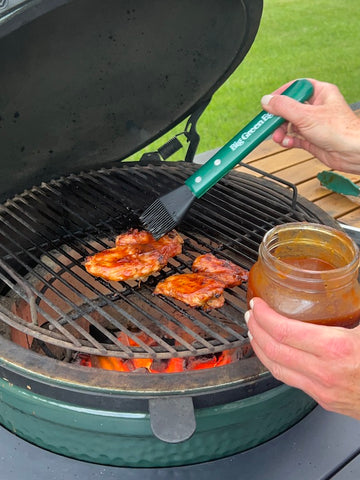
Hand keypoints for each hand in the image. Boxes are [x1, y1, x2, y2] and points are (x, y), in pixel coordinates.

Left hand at [245, 297, 359, 419]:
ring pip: (276, 369)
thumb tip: (349, 278)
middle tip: (250, 316)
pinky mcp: (324, 400)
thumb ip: (353, 303)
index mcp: (336, 348)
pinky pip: (289, 380)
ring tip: (254, 332)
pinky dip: (274, 363)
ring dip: (259, 348)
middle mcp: (324, 372)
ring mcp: (321, 389)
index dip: (264, 316)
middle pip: (273, 350)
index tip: (257, 305)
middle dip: (255, 329)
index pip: (283, 331)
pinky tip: (273, 353)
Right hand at [261, 78, 359, 173]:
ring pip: (290, 124)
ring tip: (278, 137)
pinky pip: (294, 137)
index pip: (297, 87)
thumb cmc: (340, 131)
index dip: (282, 94)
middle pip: (290, 108)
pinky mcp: (312, 139)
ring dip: (281, 131)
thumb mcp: (306, 115)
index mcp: (321, 93)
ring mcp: (314, 124)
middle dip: (279, 118)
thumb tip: (266, 100)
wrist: (352, 153)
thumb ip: (284, 107)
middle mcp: (317, 107)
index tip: (270, 102)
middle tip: (271, 124)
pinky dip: (288, 140)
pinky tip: (287, 143)